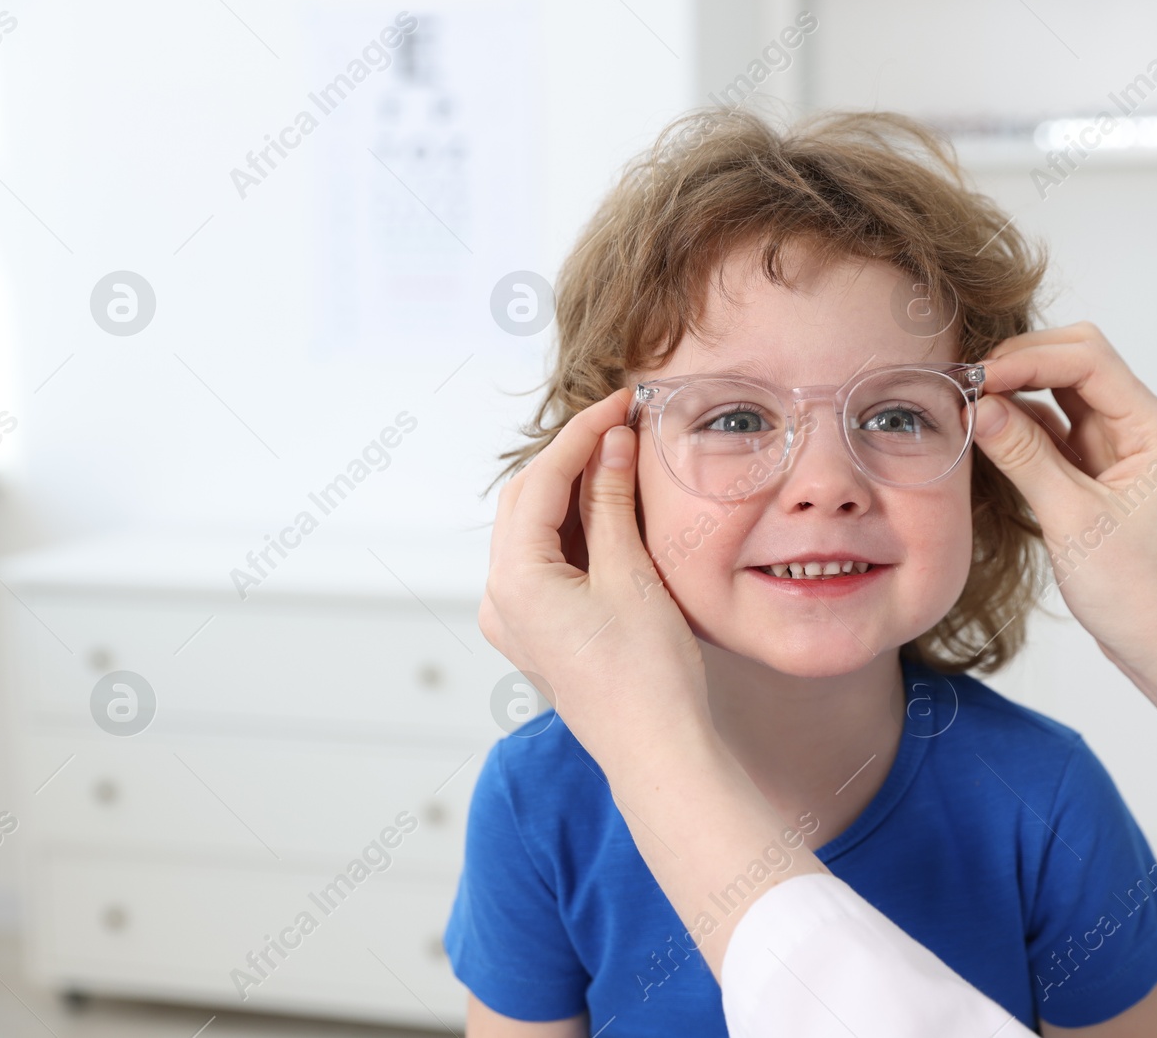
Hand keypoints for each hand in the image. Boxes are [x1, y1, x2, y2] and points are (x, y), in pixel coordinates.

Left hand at [478, 388, 710, 762]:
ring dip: (571, 492)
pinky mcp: (536, 633)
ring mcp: (513, 620)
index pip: (540, 481)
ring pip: (532, 530)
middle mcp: (499, 599)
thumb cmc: (647, 676)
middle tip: (621, 424)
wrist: (657, 752)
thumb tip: (610, 443)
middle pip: (526, 501)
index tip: (619, 403)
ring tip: (620, 459)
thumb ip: (611, 502)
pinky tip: (609, 510)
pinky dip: (572, 529)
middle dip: (571, 458)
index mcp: (514, 581)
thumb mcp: (631, 574)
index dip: (581, 434)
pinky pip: (543, 562)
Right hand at [968, 322, 1156, 698]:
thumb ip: (1025, 457)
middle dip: (1021, 362)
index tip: (977, 379)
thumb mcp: (1073, 520)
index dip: (1029, 359)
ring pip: (1061, 392)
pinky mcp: (1096, 471)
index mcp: (1154, 428)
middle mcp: (1140, 426)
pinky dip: (1018, 425)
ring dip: (1016, 391)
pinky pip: (1052, 429)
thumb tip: (980, 407)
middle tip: (968, 384)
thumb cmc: (1140, 592)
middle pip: (1076, 361)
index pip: (1088, 361)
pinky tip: (985, 431)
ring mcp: (1118, 447)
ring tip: (967, 404)